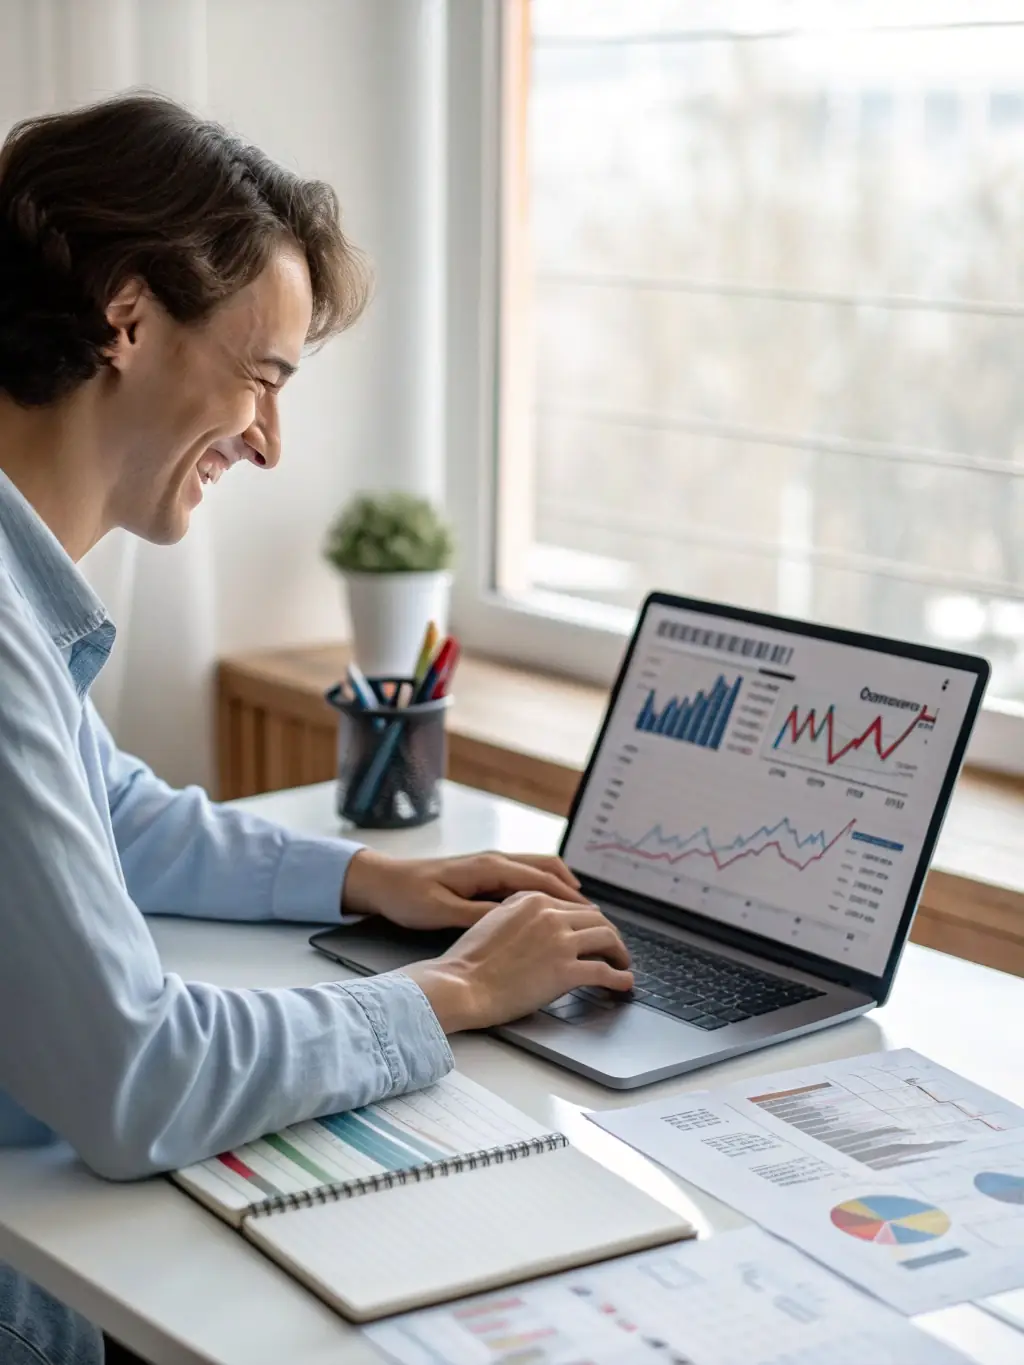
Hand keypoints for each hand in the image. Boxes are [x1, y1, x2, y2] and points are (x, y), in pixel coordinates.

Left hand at [341, 848, 588, 928]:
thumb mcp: (442, 911)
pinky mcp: (484, 873)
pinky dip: (544, 887)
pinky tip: (548, 908)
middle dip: (573, 889)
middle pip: (547, 867)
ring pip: (538, 868)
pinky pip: (524, 876)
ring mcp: (490, 864)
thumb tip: (514, 920)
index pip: (540, 879)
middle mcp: (494, 860)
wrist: (384, 881)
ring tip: (580, 911)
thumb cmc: (409, 897)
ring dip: (561, 886)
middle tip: (595, 915)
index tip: (591, 916)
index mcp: (488, 867)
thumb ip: (479, 915)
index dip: (568, 898)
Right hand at [399, 892, 633, 1032]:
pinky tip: (623, 984)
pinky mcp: (566, 971)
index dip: (590, 922)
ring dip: (619, 954)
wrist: (461, 985)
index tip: (596, 933)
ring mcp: (560, 942)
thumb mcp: (493, 918)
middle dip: (611, 936)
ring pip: (607, 939)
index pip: (575, 906)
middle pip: (597, 920)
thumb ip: (520, 910)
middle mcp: (550, 915)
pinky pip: (604, 972)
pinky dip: (619, 978)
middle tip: (615, 950)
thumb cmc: (470, 960)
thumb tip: (546, 917)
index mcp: (533, 899)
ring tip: (621, 966)